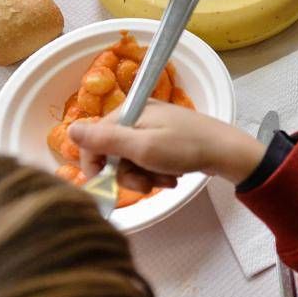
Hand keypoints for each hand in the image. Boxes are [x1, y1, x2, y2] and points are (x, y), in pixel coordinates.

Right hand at [68, 101, 266, 192]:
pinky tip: (173, 177)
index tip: (104, 183)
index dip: (96, 163)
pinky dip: (157, 172)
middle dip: (128, 173)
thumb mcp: (142, 147)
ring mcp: (154, 128)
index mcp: (130, 112)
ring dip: (145, 176)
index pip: (94, 138)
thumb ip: (105, 140)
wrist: (227, 152)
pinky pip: (149, 161)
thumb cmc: (185, 148)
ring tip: (166, 179)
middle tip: (146, 184)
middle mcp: (139, 116)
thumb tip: (70, 129)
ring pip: (132, 160)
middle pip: (114, 152)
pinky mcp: (167, 140)